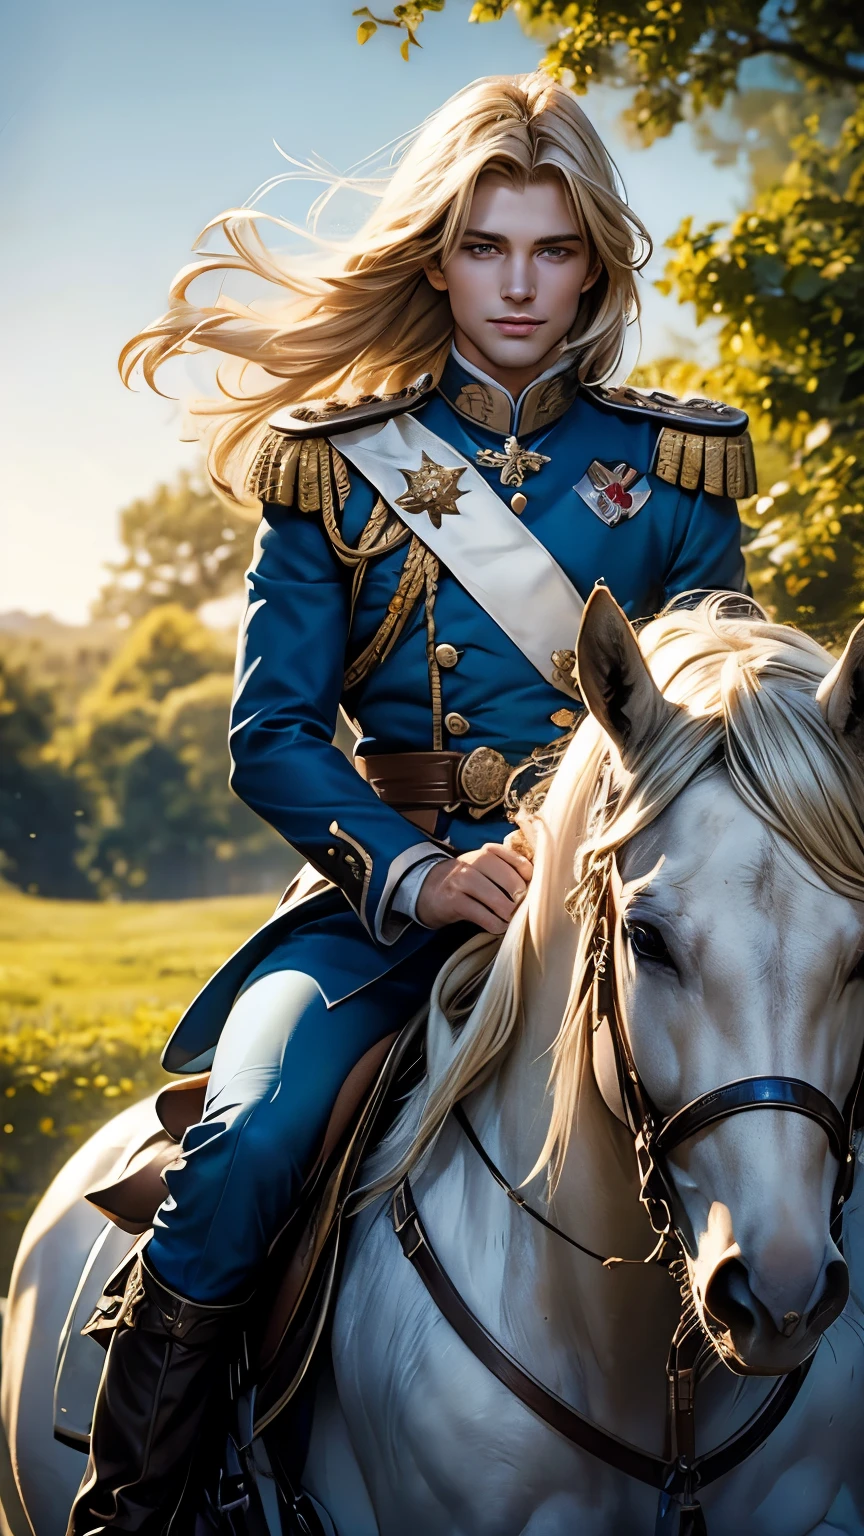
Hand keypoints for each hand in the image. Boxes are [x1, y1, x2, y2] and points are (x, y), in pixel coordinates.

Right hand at [415, 842, 533, 934]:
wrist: (427, 888)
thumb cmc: (464, 879)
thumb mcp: (482, 865)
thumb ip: (505, 867)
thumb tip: (534, 884)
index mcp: (487, 852)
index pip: (518, 861)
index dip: (529, 878)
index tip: (531, 889)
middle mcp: (474, 862)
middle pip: (510, 881)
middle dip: (520, 899)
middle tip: (521, 908)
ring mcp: (462, 881)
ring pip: (497, 899)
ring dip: (508, 913)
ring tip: (510, 919)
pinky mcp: (454, 901)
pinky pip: (482, 916)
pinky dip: (495, 925)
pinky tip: (498, 927)